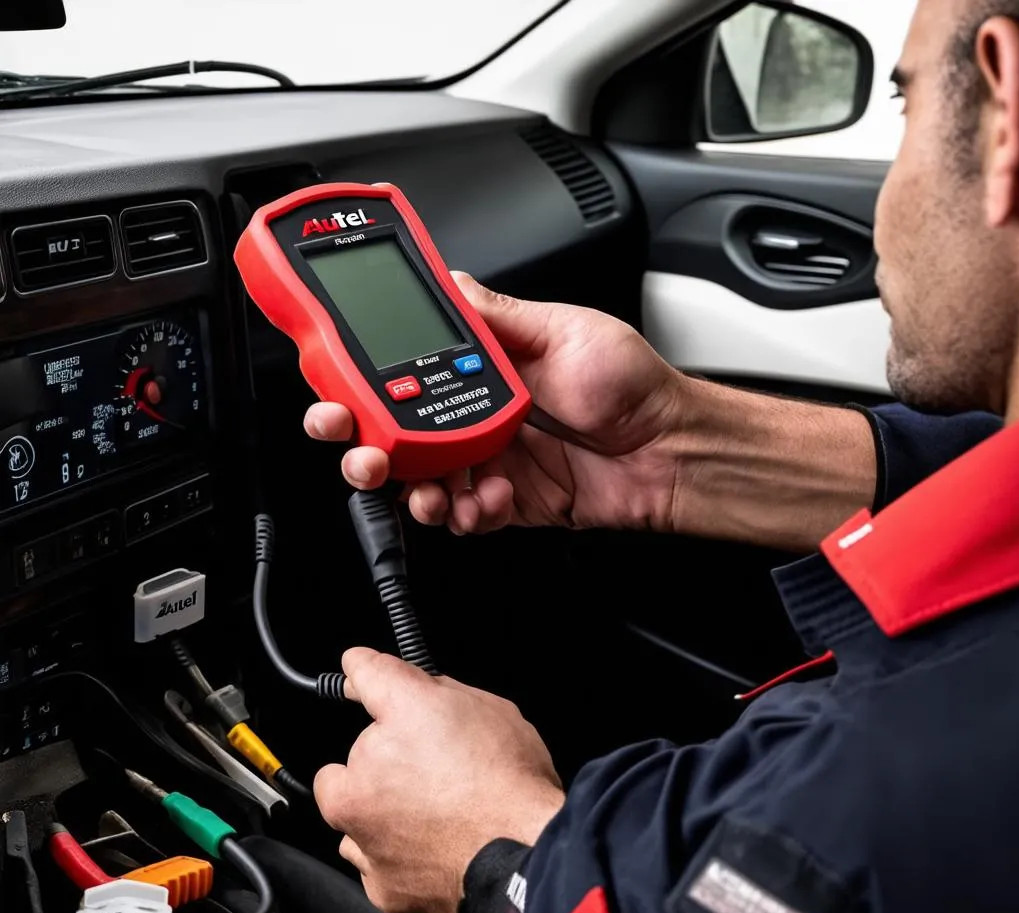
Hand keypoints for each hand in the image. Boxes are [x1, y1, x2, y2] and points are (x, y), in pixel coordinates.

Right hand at [304, 274, 686, 531]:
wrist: (673, 449)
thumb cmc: (631, 384)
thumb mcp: (564, 330)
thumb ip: (499, 315)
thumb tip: (449, 282)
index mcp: (484, 368)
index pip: (403, 374)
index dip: (363, 384)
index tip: (339, 389)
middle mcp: (477, 416)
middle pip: (397, 436)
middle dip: (365, 447)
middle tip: (361, 450)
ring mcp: (490, 462)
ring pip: (422, 484)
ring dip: (412, 492)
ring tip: (428, 491)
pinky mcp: (506, 503)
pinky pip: (466, 517)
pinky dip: (467, 514)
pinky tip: (489, 498)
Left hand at [313, 648, 564, 912]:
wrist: (527, 854)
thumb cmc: (503, 780)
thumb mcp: (468, 699)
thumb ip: (408, 682)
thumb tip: (376, 671)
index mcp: (368, 747)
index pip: (360, 688)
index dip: (372, 681)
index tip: (364, 678)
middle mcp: (353, 798)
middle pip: (353, 766)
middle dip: (382, 763)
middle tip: (430, 764)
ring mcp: (366, 850)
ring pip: (358, 822)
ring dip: (384, 815)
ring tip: (437, 811)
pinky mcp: (386, 892)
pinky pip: (381, 866)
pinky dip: (402, 857)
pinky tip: (439, 843)